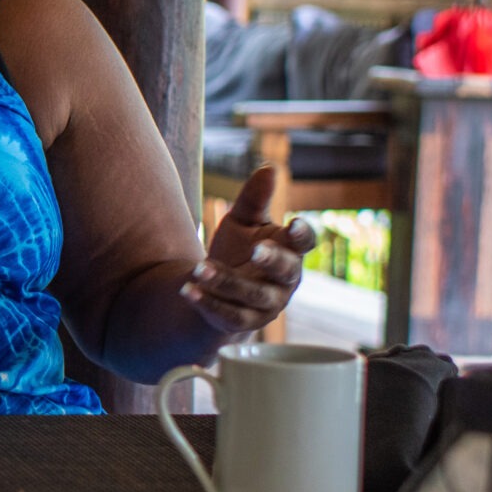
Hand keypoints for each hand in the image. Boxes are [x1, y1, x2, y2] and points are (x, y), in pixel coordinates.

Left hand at [181, 167, 316, 336]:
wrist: (217, 287)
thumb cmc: (237, 248)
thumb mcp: (242, 221)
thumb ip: (254, 198)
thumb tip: (269, 168)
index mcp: (290, 252)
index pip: (305, 244)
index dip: (303, 236)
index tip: (293, 225)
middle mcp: (284, 281)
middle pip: (285, 272)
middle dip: (272, 260)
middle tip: (255, 250)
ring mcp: (267, 305)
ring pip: (252, 295)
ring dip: (226, 281)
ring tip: (199, 268)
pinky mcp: (244, 322)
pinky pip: (229, 315)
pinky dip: (208, 303)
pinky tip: (187, 290)